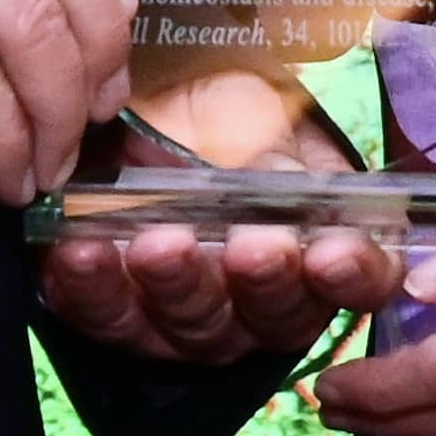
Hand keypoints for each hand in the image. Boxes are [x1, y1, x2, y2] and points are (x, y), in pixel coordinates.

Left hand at [36, 107, 397, 366]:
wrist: (134, 109)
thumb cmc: (216, 113)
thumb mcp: (258, 116)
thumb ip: (278, 157)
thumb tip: (287, 183)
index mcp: (317, 254)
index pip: (357, 282)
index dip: (351, 274)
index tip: (331, 252)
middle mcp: (261, 304)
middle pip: (272, 316)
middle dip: (260, 281)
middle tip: (250, 247)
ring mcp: (189, 321)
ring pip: (192, 327)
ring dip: (175, 285)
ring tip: (154, 245)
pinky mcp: (116, 317)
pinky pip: (104, 317)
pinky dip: (91, 286)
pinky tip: (79, 250)